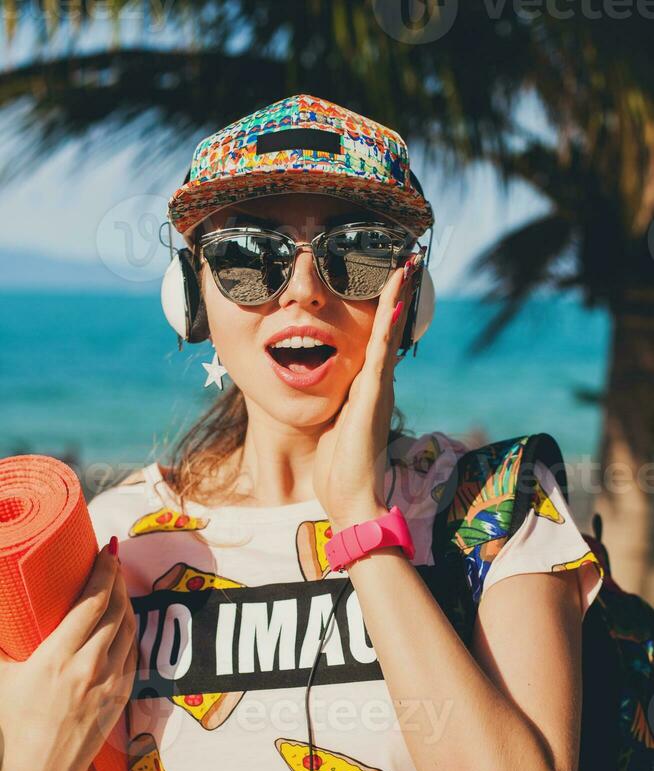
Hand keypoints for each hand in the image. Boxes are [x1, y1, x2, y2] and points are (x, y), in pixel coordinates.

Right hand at [0, 543, 138, 770]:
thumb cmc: (14, 725)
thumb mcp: (1, 680)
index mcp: (57, 658)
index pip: (91, 604)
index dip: (103, 573)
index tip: (105, 552)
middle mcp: (89, 667)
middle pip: (115, 611)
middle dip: (116, 580)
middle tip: (112, 560)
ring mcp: (109, 682)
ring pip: (128, 630)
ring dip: (126, 602)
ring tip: (118, 585)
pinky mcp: (120, 696)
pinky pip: (132, 653)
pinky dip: (130, 631)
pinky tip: (124, 621)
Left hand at [313, 249, 424, 531]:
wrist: (351, 499)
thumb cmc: (340, 468)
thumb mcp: (334, 424)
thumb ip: (336, 402)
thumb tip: (325, 388)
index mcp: (366, 387)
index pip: (376, 337)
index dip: (384, 306)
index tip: (389, 275)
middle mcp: (377, 383)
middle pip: (389, 328)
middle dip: (398, 292)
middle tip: (410, 257)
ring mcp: (378, 390)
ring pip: (388, 335)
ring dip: (398, 299)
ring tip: (407, 266)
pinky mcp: (372, 400)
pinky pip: (378, 356)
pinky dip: (386, 328)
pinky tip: (392, 302)